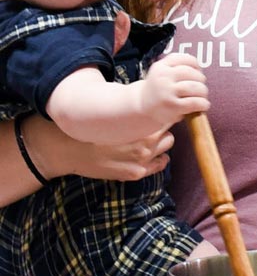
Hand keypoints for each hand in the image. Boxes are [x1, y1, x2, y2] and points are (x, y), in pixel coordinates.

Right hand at [25, 116, 173, 181]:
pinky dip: (157, 159)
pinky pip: (160, 164)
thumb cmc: (91, 129)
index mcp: (140, 124)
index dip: (162, 114)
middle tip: (148, 128)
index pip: (166, 116)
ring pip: (167, 146)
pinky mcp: (135, 173)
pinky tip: (146, 154)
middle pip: (169, 131)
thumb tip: (155, 102)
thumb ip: (136, 112)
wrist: (68, 151)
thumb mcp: (114, 115)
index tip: (158, 114)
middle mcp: (146, 143)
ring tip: (144, 141)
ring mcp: (142, 160)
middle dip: (160, 129)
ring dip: (160, 143)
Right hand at [137, 53, 208, 126]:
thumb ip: (176, 66)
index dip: (196, 66)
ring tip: (201, 97)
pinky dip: (203, 104)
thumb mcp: (161, 74)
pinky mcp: (173, 106)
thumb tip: (199, 69)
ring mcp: (167, 91)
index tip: (197, 73)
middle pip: (193, 74)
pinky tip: (202, 106)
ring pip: (196, 87)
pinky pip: (196, 102)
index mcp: (160, 66)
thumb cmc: (158, 91)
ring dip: (203, 93)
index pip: (187, 59)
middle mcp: (163, 77)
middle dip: (200, 81)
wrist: (141, 109)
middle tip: (199, 88)